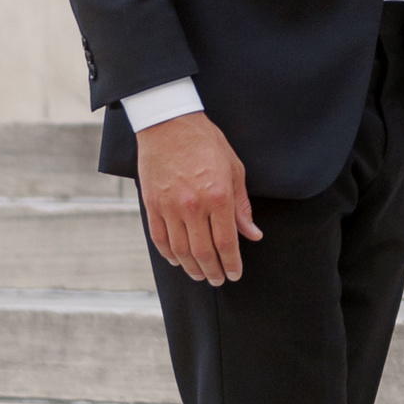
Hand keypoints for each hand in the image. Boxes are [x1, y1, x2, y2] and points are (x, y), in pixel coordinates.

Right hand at [136, 112, 260, 283]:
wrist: (169, 122)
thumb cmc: (206, 142)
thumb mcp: (234, 169)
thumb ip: (242, 206)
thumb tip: (252, 234)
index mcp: (218, 196)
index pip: (227, 242)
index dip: (232, 263)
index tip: (235, 274)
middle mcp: (193, 205)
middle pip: (203, 252)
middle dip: (213, 271)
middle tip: (218, 280)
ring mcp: (169, 206)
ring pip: (180, 251)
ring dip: (191, 268)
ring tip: (200, 275)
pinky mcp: (152, 204)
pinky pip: (159, 238)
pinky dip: (168, 254)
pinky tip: (178, 260)